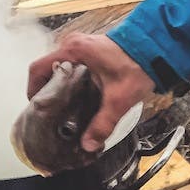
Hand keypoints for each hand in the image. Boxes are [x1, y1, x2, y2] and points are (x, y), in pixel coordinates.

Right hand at [27, 34, 155, 152]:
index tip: (36, 107)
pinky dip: (69, 80)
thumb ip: (103, 124)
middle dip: (46, 91)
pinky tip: (77, 97)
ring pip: (58, 67)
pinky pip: (70, 65)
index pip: (37, 69)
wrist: (157, 47)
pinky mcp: (91, 50)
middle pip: (46, 69)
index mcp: (73, 51)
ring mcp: (81, 46)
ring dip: (58, 86)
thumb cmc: (138, 64)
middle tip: (50, 112)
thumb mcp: (119, 99)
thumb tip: (88, 144)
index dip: (32, 89)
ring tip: (62, 108)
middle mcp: (73, 45)